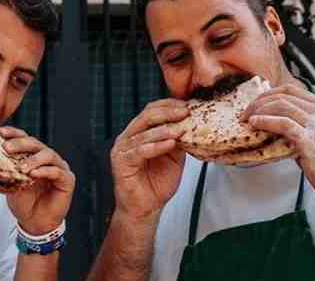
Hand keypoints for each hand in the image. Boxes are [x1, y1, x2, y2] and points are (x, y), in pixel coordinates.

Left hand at [0, 126, 74, 235]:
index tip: (0, 132)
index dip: (13, 133)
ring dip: (34, 159)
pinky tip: (35, 174)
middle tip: (7, 148)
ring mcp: (59, 167)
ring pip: (48, 154)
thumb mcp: (10, 184)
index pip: (24, 138)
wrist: (34, 223)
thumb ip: (6, 169)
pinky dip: (45, 171)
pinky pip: (57, 171)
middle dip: (20, 144)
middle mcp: (47, 158)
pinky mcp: (67, 179)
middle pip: (35, 143)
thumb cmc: (24, 202)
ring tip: (22, 167)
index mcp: (33, 156)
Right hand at [109, 99, 189, 221]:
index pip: (152, 110)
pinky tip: (170, 144)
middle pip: (147, 116)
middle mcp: (128, 137)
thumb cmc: (156, 184)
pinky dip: (156, 146)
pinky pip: (140, 151)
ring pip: (144, 132)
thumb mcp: (174, 157)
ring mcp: (123, 149)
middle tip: (186, 112)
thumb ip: (179, 140)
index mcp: (139, 132)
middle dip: (168, 112)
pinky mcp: (121, 162)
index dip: (169, 105)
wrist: (145, 208)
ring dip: (165, 129)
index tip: (188, 106)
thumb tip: (193, 124)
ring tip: (181, 129)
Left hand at [243, 84, 314, 198]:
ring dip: (258, 111)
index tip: (255, 103)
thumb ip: (300, 124)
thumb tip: (272, 122)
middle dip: (259, 102)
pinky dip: (265, 121)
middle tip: (245, 113)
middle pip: (283, 96)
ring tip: (247, 119)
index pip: (290, 89)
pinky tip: (255, 124)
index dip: (269, 94)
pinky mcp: (310, 140)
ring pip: (281, 106)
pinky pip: (283, 124)